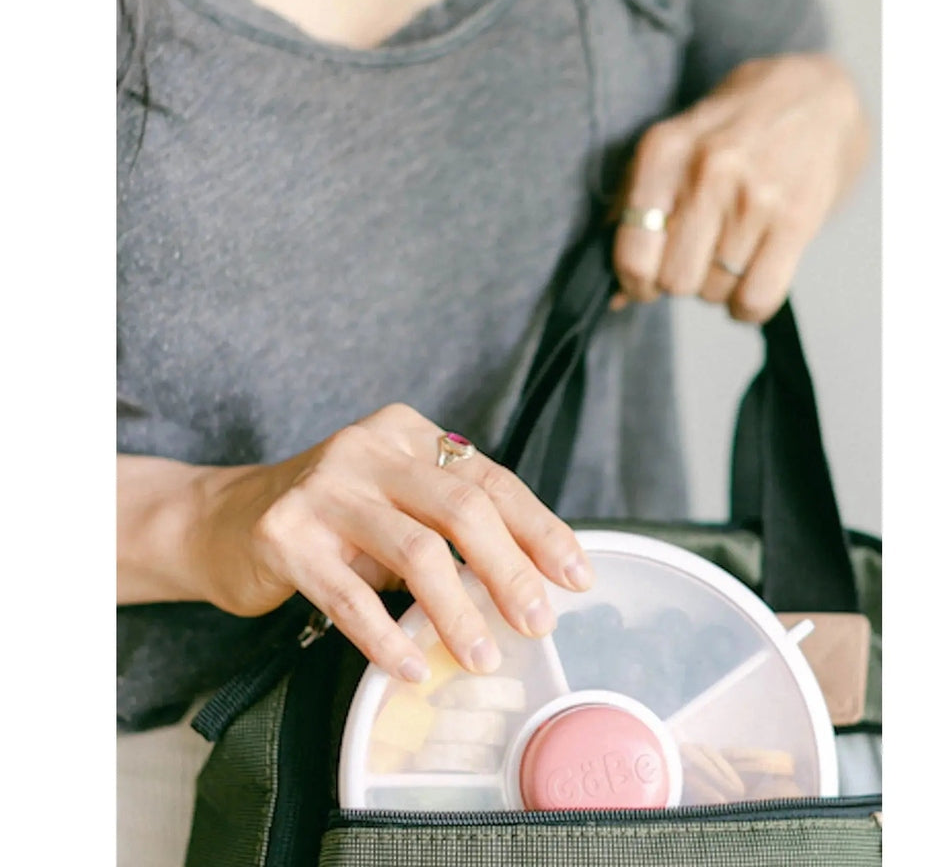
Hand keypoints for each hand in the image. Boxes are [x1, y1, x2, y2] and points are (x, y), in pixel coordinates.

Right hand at [186, 403, 593, 682]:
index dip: (538, 529)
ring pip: (414, 551)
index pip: (490, 480)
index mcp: (407, 432)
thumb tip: (531, 580)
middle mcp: (368, 448)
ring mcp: (324, 487)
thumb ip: (451, 524)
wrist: (223, 521)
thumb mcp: (396, 503)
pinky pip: (350, 596)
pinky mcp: (284, 534)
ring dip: (457, 611)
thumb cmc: (332, 519)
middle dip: (510, 570)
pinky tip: (412, 666)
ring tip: (482, 655)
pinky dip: (388, 638)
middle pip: (461, 507)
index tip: (574, 576)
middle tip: (539, 622)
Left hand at [611, 53, 868, 321]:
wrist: (816, 96)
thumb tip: (616, 296)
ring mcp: (755, 197)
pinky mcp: (797, 220)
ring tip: (729, 252)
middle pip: (675, 280)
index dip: (635, 282)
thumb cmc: (730, 131)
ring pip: (715, 292)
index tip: (645, 281)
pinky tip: (750, 280)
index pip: (633, 254)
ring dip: (718, 287)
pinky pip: (757, 299)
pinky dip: (748, 305)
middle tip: (694, 260)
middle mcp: (707, 172)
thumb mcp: (669, 149)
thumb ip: (631, 213)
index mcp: (663, 153)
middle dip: (680, 282)